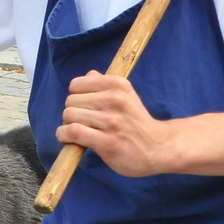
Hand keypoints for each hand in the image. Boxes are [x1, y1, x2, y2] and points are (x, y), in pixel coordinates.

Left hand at [54, 72, 177, 177]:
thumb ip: (105, 84)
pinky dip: (65, 136)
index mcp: (118, 84)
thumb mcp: (127, 96)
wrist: (158, 148)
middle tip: (86, 123)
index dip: (76, 97)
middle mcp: (115, 99)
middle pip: (70, 101)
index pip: (76, 85)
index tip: (85, 108)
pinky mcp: (106, 142)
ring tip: (81, 132)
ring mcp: (111, 121)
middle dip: (73, 113)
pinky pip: (73, 132)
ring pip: (69, 116)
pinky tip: (72, 140)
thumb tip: (88, 75)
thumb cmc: (136, 122)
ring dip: (68, 126)